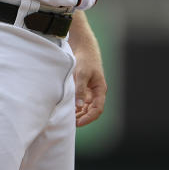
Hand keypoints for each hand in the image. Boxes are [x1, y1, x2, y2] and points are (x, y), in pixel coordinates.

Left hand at [69, 11, 106, 126]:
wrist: (82, 46)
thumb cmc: (85, 59)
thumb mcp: (82, 74)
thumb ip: (80, 90)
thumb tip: (78, 106)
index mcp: (100, 89)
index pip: (97, 109)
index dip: (89, 118)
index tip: (78, 123)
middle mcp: (96, 92)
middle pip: (91, 110)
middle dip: (82, 117)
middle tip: (71, 123)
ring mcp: (89, 90)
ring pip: (86, 107)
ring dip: (79, 113)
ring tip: (68, 118)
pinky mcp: (83, 86)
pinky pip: (80, 100)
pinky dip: (75, 106)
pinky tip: (68, 109)